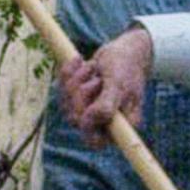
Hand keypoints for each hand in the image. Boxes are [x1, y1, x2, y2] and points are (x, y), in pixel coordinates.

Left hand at [58, 26, 152, 145]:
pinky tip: (79, 60)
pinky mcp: (78, 97)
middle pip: (77, 119)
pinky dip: (68, 73)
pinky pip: (62, 90)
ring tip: (91, 67)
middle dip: (80, 95)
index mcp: (119, 125)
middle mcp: (103, 122)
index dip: (87, 127)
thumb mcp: (118, 84)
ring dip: (74, 81)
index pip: (95, 141)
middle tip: (95, 79)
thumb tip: (88, 122)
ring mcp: (89, 110)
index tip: (89, 107)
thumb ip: (106, 106)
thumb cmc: (127, 66)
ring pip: (67, 105)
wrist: (125, 48)